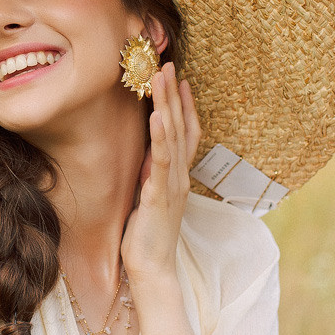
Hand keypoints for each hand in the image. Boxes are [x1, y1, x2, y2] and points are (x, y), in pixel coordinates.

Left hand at [121, 63, 201, 284]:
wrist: (152, 271)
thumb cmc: (147, 239)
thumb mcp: (149, 199)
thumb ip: (152, 176)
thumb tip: (147, 155)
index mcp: (178, 178)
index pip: (186, 134)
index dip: (185, 106)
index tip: (180, 80)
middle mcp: (180, 177)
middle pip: (180, 126)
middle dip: (174, 94)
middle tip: (168, 63)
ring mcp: (172, 185)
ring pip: (172, 136)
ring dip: (167, 104)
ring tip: (162, 76)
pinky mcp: (159, 196)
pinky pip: (161, 161)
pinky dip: (160, 137)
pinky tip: (156, 116)